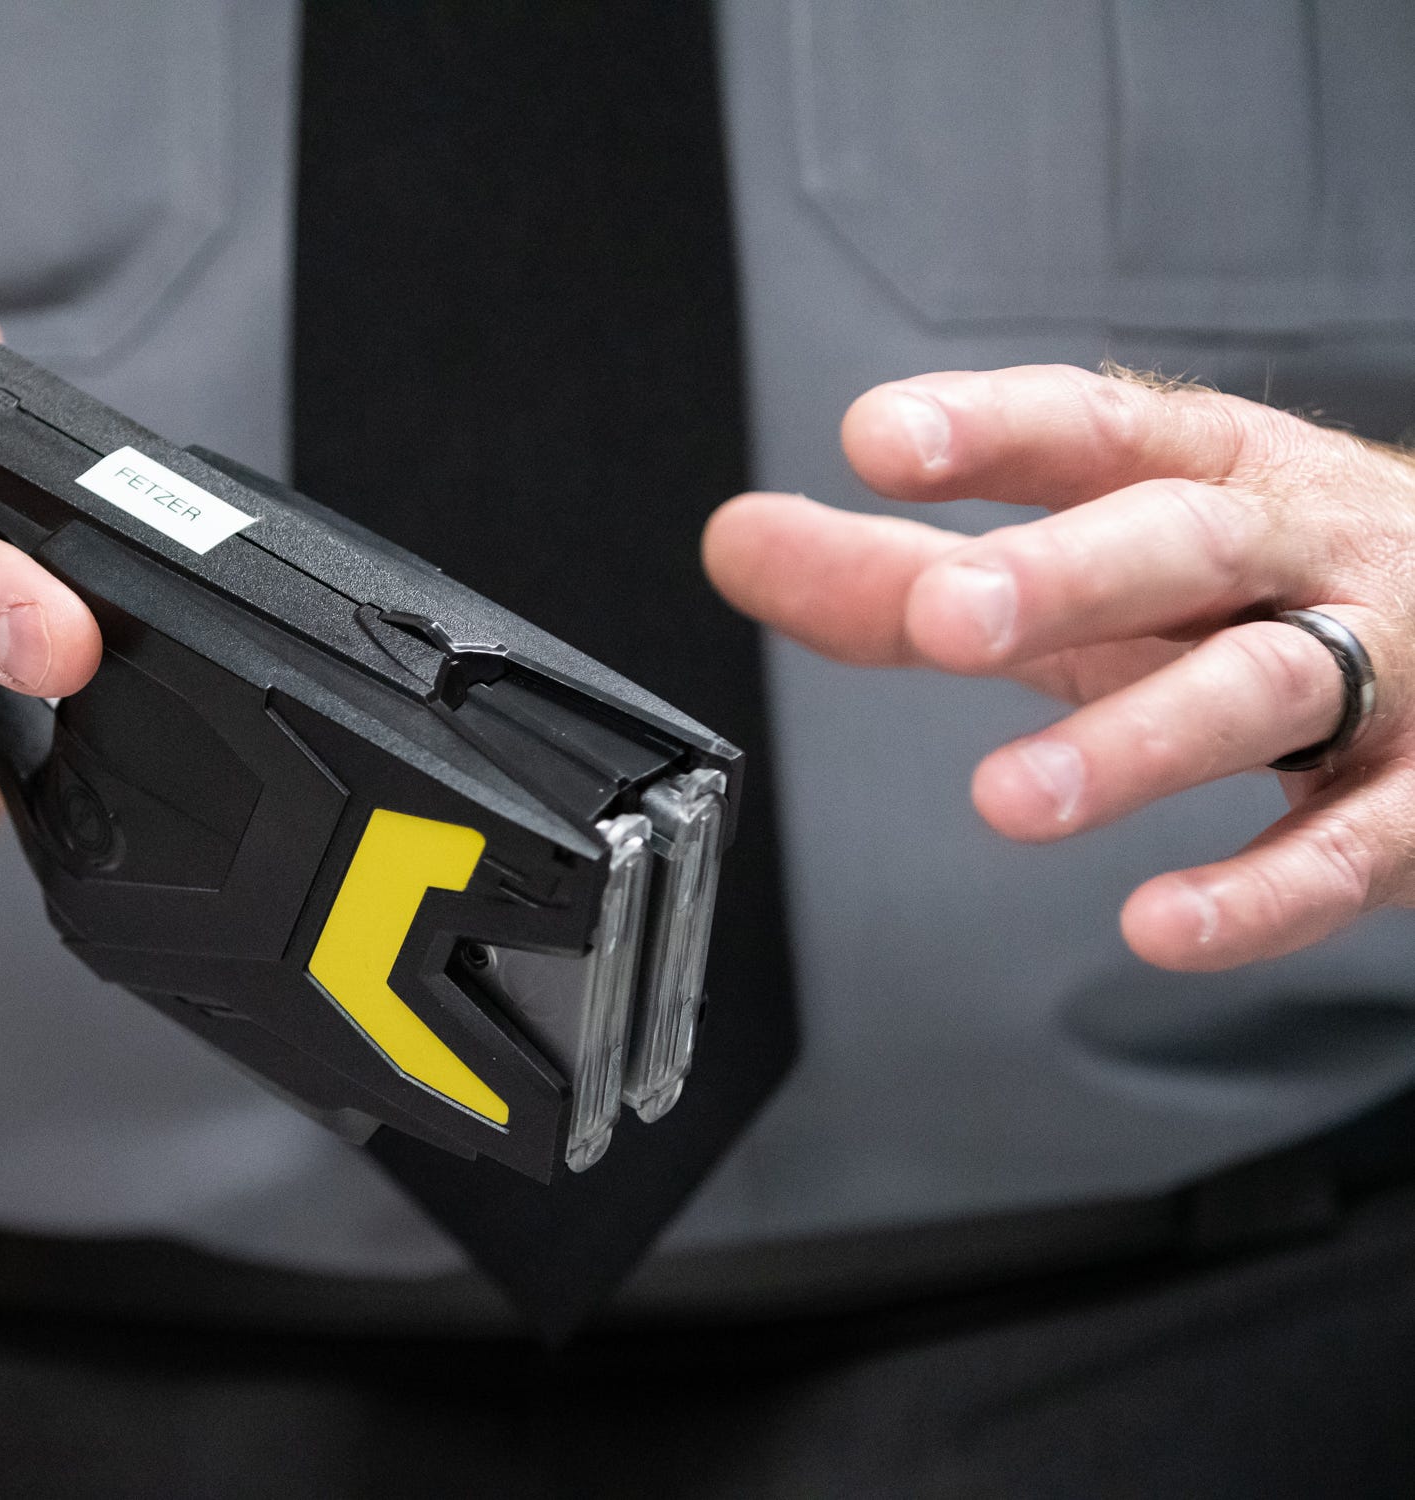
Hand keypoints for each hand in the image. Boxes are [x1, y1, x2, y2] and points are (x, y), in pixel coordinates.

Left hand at [705, 364, 1414, 971]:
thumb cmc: (1258, 587)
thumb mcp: (1085, 564)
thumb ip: (901, 570)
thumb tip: (738, 542)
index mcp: (1202, 474)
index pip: (1091, 429)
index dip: (988, 428)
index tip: (878, 439)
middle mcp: (1293, 550)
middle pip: (1184, 544)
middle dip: (1066, 574)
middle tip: (946, 618)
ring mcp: (1382, 664)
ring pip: (1266, 686)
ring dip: (1137, 742)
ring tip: (1011, 798)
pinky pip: (1359, 842)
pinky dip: (1261, 891)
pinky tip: (1161, 923)